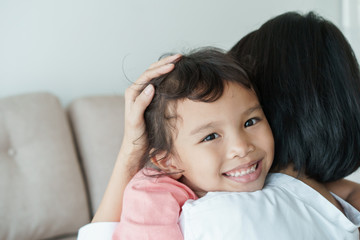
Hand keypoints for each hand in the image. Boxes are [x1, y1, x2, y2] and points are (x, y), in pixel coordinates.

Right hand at [92, 54, 180, 221]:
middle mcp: (135, 96)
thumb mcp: (163, 113)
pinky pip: (137, 105)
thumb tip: (190, 90)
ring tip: (169, 67)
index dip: (166, 63)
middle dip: (163, 64)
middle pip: (148, 73)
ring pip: (141, 84)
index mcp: (143, 93)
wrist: (137, 153)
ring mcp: (132, 107)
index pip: (154, 72)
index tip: (183, 57)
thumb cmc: (152, 132)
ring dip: (155, 74)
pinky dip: (144, 96)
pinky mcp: (132, 120)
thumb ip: (169, 100)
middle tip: (179, 57)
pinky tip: (153, 88)